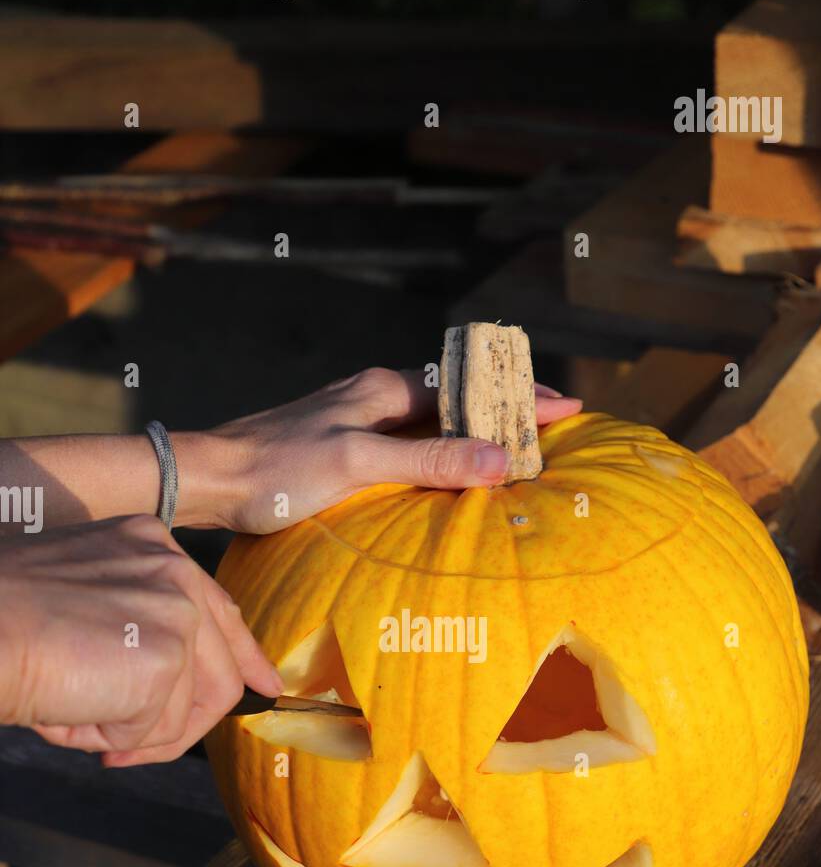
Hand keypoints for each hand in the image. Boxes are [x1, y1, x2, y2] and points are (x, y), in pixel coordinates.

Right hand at [0, 515, 283, 765]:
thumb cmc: (5, 624)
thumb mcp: (84, 608)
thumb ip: (138, 635)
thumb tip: (173, 704)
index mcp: (151, 544)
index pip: (218, 608)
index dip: (243, 656)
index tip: (264, 686)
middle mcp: (174, 568)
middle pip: (218, 671)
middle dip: (179, 724)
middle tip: (120, 749)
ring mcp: (176, 611)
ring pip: (187, 710)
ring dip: (132, 731)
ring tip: (73, 714)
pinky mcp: (167, 658)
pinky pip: (156, 729)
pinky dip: (109, 736)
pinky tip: (68, 710)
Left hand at [205, 366, 582, 533]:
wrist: (207, 477)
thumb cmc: (277, 468)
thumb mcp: (357, 463)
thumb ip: (426, 459)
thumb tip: (499, 458)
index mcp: (382, 389)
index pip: (469, 389)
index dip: (519, 399)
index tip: (568, 407)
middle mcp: (372, 395)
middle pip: (456, 397)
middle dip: (504, 408)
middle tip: (552, 423)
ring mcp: (354, 417)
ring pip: (432, 416)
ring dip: (474, 427)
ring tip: (512, 442)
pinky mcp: (338, 443)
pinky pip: (407, 437)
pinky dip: (440, 446)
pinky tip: (443, 464)